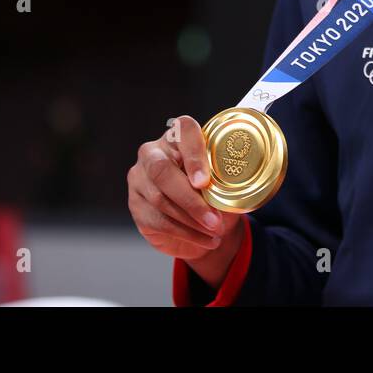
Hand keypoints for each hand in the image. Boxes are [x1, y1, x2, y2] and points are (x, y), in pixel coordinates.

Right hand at [128, 115, 242, 263]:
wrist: (203, 222)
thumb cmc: (216, 192)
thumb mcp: (224, 181)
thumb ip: (224, 176)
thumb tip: (235, 182)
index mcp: (179, 136)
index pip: (183, 132)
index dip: (193, 156)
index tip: (204, 182)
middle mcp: (153, 152)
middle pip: (163, 171)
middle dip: (191, 200)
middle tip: (215, 219)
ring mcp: (140, 178)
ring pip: (160, 200)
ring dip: (191, 221)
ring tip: (215, 231)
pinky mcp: (136, 205)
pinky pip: (158, 221)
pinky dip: (185, 233)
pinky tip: (205, 240)